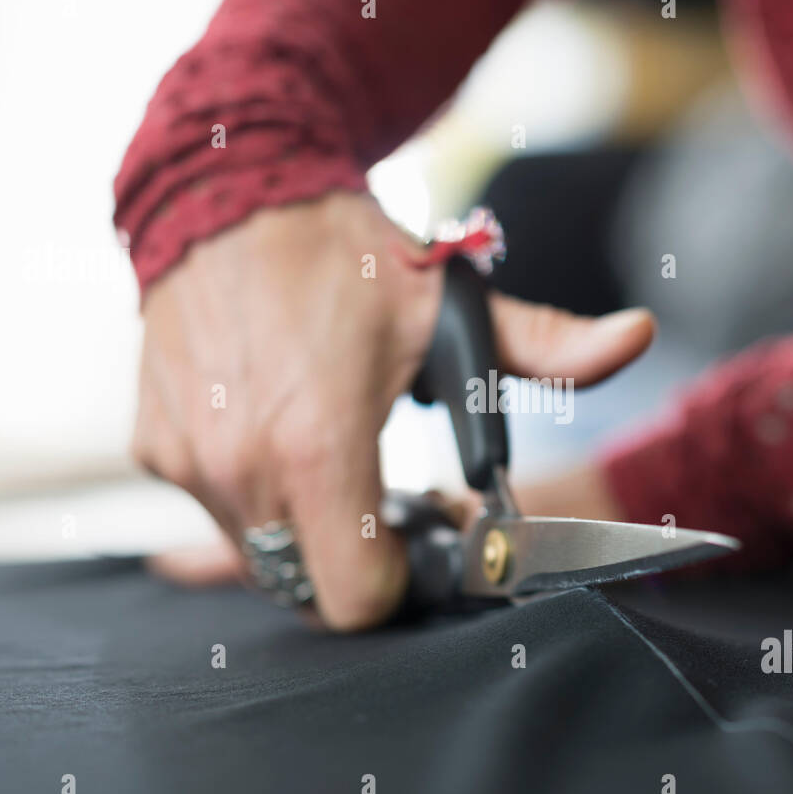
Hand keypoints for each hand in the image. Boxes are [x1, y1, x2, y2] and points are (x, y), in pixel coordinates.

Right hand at [132, 192, 653, 629]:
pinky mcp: (153, 446)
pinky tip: (275, 422)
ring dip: (303, 523)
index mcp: (319, 444)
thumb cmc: (345, 255)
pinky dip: (253, 490)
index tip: (413, 526)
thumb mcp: (454, 305)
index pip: (354, 602)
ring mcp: (189, 460)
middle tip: (376, 488)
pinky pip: (218, 505)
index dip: (397, 579)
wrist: (229, 191)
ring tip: (327, 446)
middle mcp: (241, 466)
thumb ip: (551, 345)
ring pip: (262, 552)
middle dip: (353, 556)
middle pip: (308, 588)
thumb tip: (638, 335)